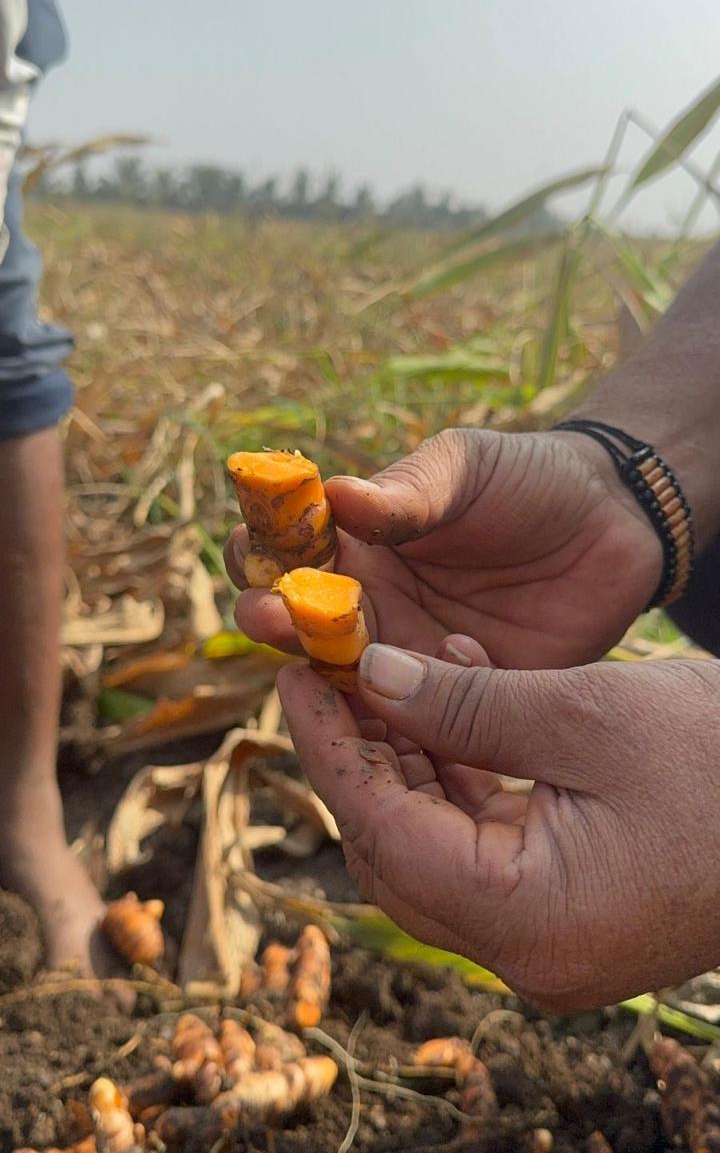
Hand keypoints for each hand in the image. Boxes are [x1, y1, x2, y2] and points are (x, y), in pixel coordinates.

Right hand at [226, 428, 661, 669]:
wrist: (617, 523)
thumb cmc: (529, 478)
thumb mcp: (466, 469)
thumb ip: (407, 491)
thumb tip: (334, 496)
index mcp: (356, 544)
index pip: (281, 552)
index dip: (256, 552)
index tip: (253, 551)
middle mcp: (371, 606)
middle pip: (298, 626)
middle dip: (275, 620)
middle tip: (274, 615)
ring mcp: (413, 657)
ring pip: (351, 682)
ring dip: (332, 676)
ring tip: (334, 661)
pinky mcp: (464, 699)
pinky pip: (422, 718)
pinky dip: (411, 709)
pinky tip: (427, 680)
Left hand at [277, 646, 719, 1009]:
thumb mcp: (585, 715)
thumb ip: (466, 706)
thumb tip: (373, 680)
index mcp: (527, 922)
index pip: (382, 833)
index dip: (328, 748)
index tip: (294, 674)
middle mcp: (528, 950)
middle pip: (397, 849)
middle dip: (359, 754)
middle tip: (330, 668)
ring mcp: (551, 933)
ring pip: (436, 842)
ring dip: (409, 756)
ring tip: (391, 666)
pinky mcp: (571, 903)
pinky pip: (487, 838)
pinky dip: (463, 770)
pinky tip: (458, 690)